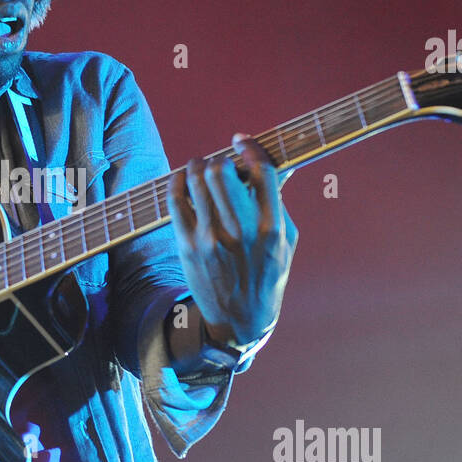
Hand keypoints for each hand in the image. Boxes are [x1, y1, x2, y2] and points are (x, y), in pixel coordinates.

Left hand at [167, 134, 297, 346]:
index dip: (249, 148)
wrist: (239, 320)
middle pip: (223, 171)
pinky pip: (176, 200)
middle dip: (220, 160)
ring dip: (197, 166)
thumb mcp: (286, 242)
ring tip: (199, 166)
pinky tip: (181, 179)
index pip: (261, 171)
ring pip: (198, 180)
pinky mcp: (188, 246)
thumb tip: (276, 164)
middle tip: (220, 163)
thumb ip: (279, 202)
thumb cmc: (266, 276)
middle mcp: (242, 231)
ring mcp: (212, 238)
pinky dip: (177, 183)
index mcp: (272, 227)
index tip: (240, 141)